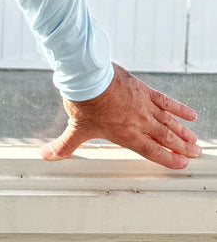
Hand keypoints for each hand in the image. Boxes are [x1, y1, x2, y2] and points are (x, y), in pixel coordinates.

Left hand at [40, 62, 199, 169]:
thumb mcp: (75, 128)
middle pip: (166, 138)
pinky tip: (190, 114)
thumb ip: (64, 145)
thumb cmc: (85, 102)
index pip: (153, 152)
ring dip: (183, 132)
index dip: (169, 160)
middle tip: (195, 154)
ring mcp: (144, 106)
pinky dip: (179, 108)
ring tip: (194, 140)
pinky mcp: (144, 90)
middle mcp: (140, 123)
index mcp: (127, 135)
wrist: (89, 77)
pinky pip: (166, 101)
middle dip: (182, 148)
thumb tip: (46, 156)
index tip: (181, 164)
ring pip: (169, 122)